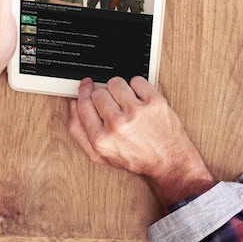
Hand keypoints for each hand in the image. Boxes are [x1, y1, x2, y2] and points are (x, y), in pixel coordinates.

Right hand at [67, 76, 213, 205]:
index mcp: (101, 139)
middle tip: (112, 103)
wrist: (168, 161)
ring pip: (115, 83)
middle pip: (98, 92)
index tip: (86, 86)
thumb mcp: (101, 156)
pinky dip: (137, 87)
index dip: (83, 93)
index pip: (83, 104)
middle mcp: (117, 125)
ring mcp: (136, 112)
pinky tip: (139, 99)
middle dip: (103, 95)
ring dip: (119, 89)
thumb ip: (80, 131)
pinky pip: (137, 80)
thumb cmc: (137, 159)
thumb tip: (74, 105)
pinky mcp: (154, 102)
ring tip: (126, 101)